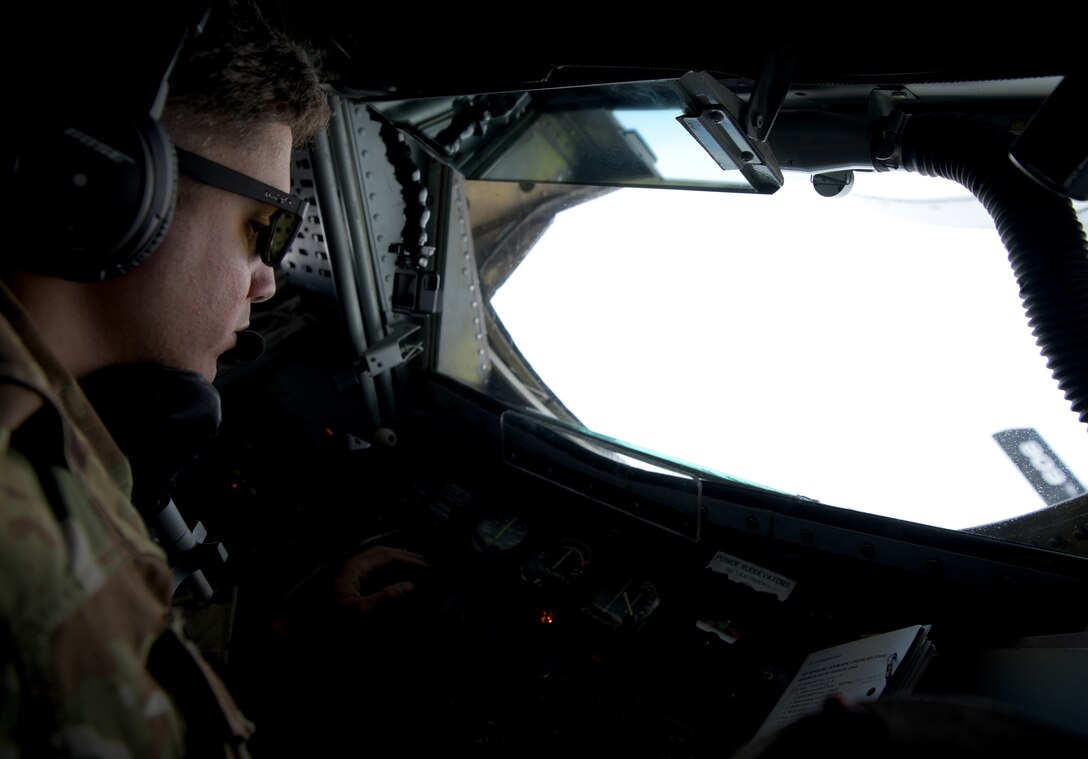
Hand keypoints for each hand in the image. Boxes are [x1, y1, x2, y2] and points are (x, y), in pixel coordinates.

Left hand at [272, 545, 429, 639]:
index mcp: (353, 568)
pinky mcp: (346, 589)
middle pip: (381, 555)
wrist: (303, 639)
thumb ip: (386, 597)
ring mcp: (347, 577)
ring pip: (376, 563)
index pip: (386, 556)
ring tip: (415, 570)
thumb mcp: (360, 613)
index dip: (408, 560)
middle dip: (404, 558)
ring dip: (396, 564)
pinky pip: (370, 575)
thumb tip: (408, 585)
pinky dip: (387, 576)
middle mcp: (349, 568)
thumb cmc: (330, 626)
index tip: (427, 568)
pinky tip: (396, 583)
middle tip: (425, 564)